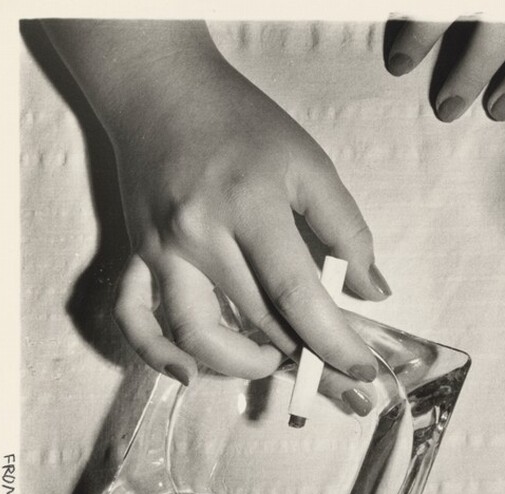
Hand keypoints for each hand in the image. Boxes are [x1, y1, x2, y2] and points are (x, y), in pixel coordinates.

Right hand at [44, 21, 390, 399]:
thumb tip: (372, 292)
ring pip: (194, 332)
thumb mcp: (310, 164)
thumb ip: (346, 229)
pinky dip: (156, 353)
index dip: (334, 341)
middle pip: (256, 321)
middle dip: (308, 366)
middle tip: (344, 394)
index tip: (364, 372)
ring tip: (280, 366)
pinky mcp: (136, 253)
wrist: (161, 87)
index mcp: (252, 207)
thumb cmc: (245, 124)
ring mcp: (161, 249)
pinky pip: (132, 316)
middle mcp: (200, 235)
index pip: (297, 294)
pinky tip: (190, 374)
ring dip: (241, 365)